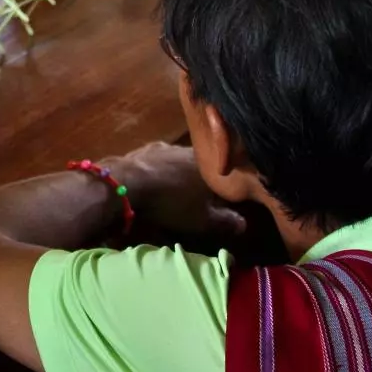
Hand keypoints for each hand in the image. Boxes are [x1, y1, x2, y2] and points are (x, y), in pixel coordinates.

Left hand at [109, 143, 245, 238]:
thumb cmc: (171, 203)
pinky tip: (154, 181)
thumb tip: (244, 224)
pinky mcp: (143, 150)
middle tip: (198, 197)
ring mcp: (165, 148)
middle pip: (201, 166)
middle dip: (201, 180)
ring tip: (175, 190)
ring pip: (179, 161)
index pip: (223, 175)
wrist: (127, 184)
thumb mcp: (202, 220)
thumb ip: (224, 221)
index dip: (225, 189)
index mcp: (208, 166)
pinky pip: (158, 162)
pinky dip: (159, 171)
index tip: (224, 200)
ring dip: (179, 173)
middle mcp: (189, 150)